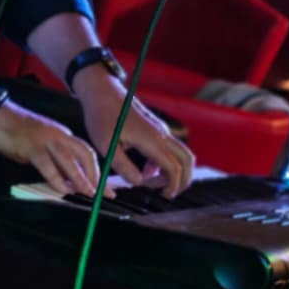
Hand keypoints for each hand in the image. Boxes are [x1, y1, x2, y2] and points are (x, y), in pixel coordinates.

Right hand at [0, 102, 99, 197]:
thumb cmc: (13, 130)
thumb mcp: (36, 145)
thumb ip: (50, 159)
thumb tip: (62, 180)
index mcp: (61, 134)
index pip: (85, 151)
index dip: (96, 170)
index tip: (102, 186)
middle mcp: (58, 134)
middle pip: (84, 154)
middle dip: (95, 175)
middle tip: (102, 193)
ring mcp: (45, 139)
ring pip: (70, 159)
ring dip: (81, 177)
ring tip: (88, 192)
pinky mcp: (31, 145)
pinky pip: (48, 164)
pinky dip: (57, 179)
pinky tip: (62, 189)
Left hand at [74, 70, 194, 197]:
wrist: (102, 91)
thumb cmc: (101, 116)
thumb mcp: (106, 145)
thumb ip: (123, 166)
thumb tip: (138, 183)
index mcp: (151, 140)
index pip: (174, 168)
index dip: (172, 186)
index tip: (162, 196)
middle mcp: (161, 134)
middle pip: (187, 160)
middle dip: (183, 179)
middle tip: (168, 193)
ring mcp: (160, 130)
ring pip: (181, 153)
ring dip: (175, 171)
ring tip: (155, 184)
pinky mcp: (155, 128)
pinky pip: (169, 148)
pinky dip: (165, 162)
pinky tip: (147, 170)